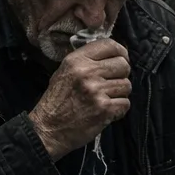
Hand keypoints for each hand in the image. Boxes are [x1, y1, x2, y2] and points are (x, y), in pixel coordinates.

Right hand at [28, 39, 130, 159]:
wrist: (48, 129)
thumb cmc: (57, 100)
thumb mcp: (64, 71)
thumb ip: (86, 60)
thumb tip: (112, 54)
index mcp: (77, 60)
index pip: (110, 45)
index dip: (120, 52)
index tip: (120, 59)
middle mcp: (87, 73)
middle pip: (123, 65)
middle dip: (121, 74)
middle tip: (112, 82)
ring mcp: (97, 91)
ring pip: (126, 85)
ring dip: (119, 93)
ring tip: (106, 98)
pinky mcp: (104, 109)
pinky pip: (125, 103)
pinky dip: (119, 108)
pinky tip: (107, 110)